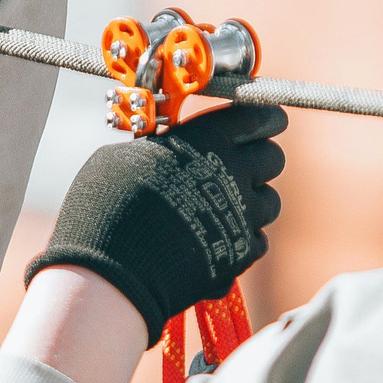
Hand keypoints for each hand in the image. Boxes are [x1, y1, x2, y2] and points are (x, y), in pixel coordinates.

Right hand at [26, 103, 286, 338]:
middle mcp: (236, 173)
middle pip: (273, 157)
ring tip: (220, 209)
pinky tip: (214, 241)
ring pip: (270, 202)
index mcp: (209, 138)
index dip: (263, 118)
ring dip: (251, 203)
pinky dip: (240, 241)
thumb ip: (160, 150)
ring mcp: (244, 215)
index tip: (261, 121)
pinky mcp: (242, 253)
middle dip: (258, 160)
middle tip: (235, 167)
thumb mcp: (126, 156)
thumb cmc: (108, 203)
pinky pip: (257, 241)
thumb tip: (160, 151)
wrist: (116, 267)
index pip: (259, 116)